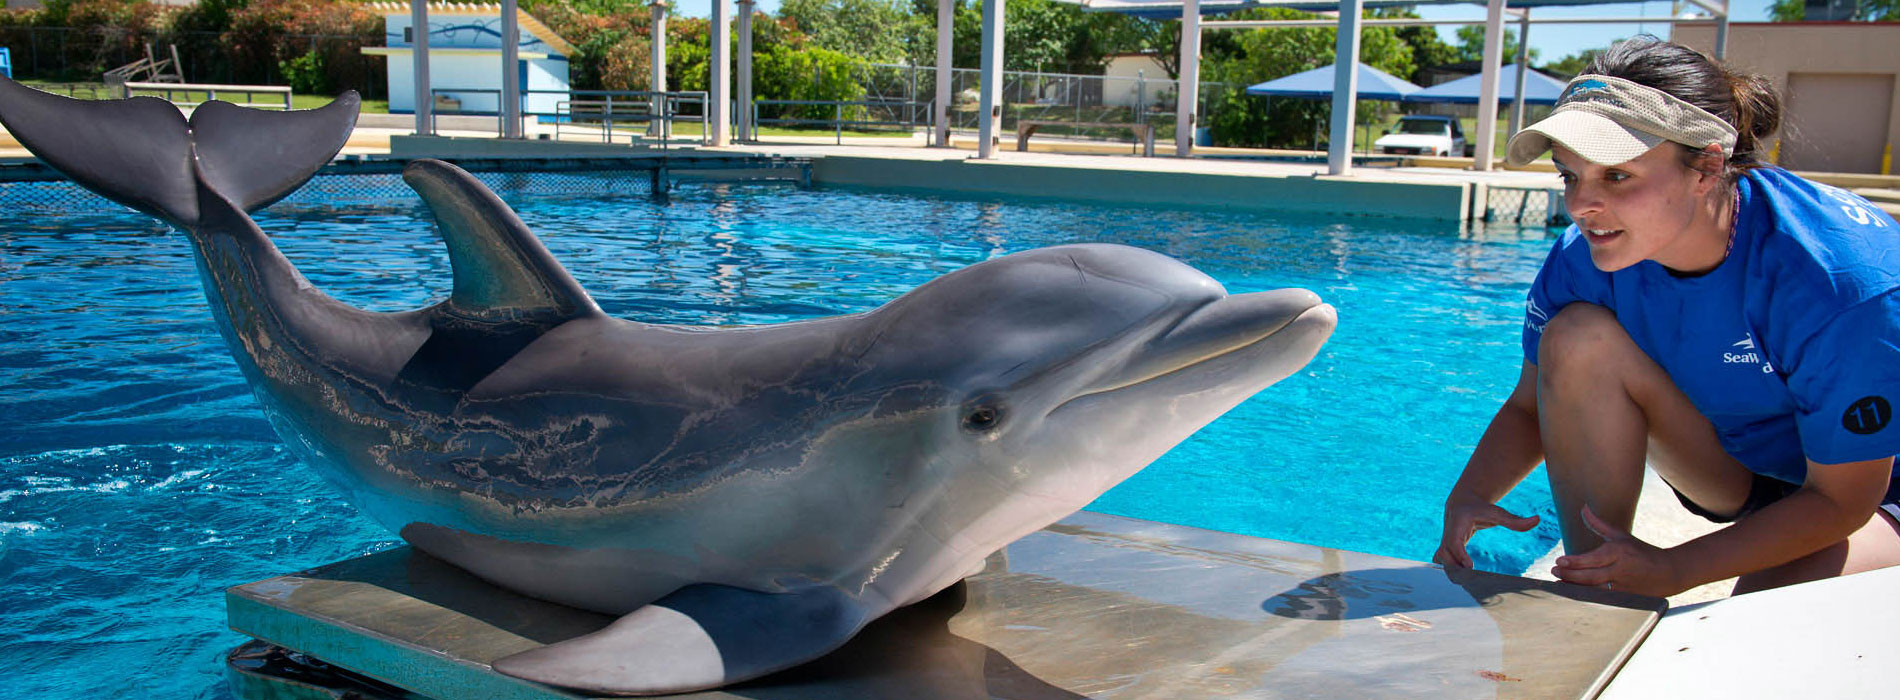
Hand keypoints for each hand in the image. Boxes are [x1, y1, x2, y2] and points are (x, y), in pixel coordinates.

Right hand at [1435, 497, 1539, 568]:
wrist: (1462, 503)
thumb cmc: (1482, 508)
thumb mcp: (1498, 512)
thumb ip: (1516, 520)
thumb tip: (1537, 520)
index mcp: (1459, 522)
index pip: (1454, 542)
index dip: (1460, 555)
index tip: (1469, 567)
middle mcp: (1447, 532)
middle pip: (1443, 553)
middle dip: (1453, 566)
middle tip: (1470, 578)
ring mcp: (1443, 540)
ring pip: (1439, 559)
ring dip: (1450, 569)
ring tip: (1467, 579)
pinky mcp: (1444, 547)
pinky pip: (1441, 561)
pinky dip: (1448, 569)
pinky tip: (1462, 577)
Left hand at [1551, 505, 1683, 596]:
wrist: (1668, 572)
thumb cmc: (1641, 551)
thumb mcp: (1621, 536)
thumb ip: (1599, 525)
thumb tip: (1583, 508)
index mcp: (1618, 552)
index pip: (1593, 559)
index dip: (1575, 561)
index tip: (1559, 560)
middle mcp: (1619, 569)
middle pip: (1591, 576)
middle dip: (1570, 575)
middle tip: (1554, 571)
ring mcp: (1622, 586)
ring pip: (1595, 590)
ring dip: (1575, 588)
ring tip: (1559, 583)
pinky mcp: (1624, 598)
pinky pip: (1603, 599)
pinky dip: (1588, 598)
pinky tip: (1574, 595)